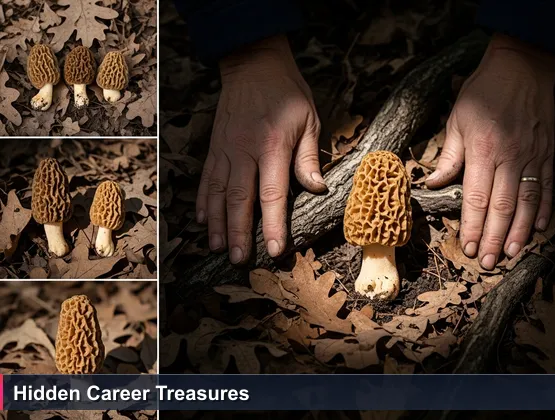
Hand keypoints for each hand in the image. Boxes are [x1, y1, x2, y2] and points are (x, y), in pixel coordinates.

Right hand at [197, 35, 325, 263]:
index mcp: (272, 148)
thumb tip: (317, 189)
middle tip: (239, 260)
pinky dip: (204, 201)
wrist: (253, 64)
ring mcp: (225, 150)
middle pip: (239, 200)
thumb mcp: (309, 120)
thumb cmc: (287, 94)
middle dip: (238, 232)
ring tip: (218, 248)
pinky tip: (203, 220)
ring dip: (217, 223)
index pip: (272, 194)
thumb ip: (309, 157)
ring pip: (218, 193)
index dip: (272, 225)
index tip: (273, 250)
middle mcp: (244, 152)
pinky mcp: (215, 147)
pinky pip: (206, 178)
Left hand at [425, 34, 554, 269]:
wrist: (522, 65)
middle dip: (495, 238)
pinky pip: (547, 186)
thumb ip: (449, 156)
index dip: (474, 227)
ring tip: (512, 253)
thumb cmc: (483, 91)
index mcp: (483, 150)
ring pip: (527, 202)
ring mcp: (532, 156)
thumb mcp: (457, 119)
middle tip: (490, 262)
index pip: (477, 198)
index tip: (469, 247)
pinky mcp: (547, 152)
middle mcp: (510, 157)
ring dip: (519, 231)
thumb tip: (433, 183)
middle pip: (502, 207)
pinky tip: (538, 228)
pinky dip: (544, 209)